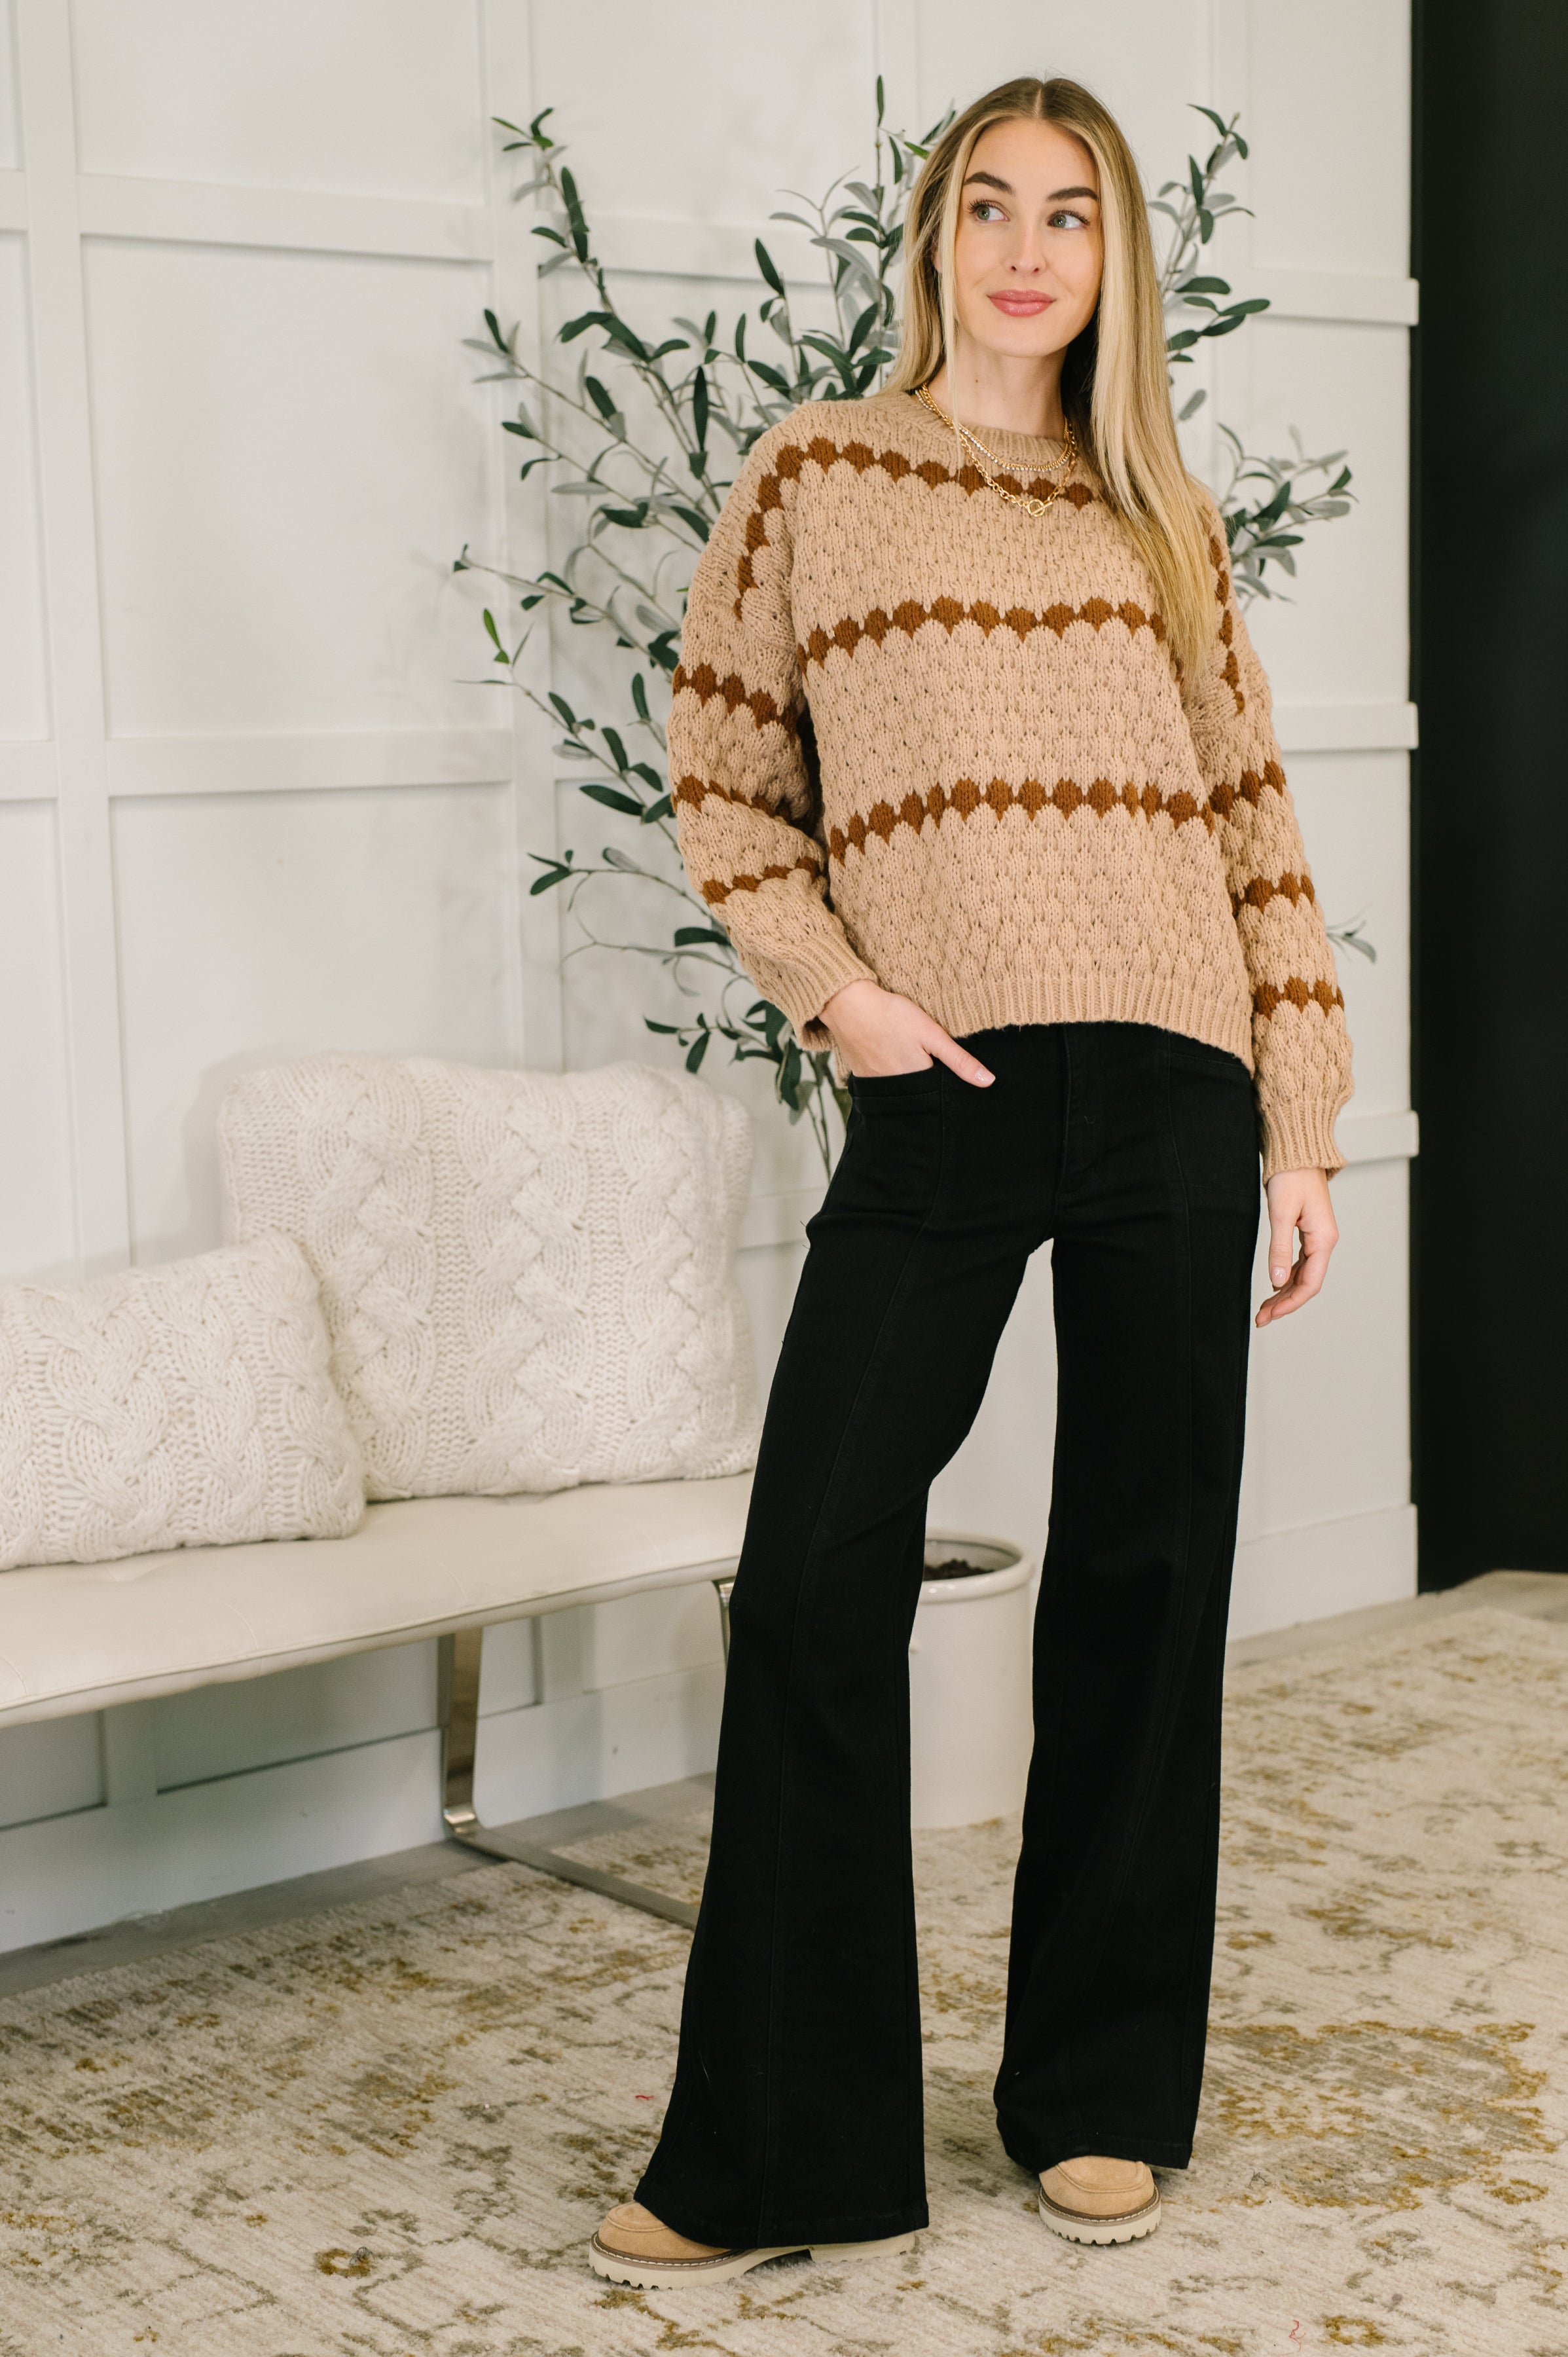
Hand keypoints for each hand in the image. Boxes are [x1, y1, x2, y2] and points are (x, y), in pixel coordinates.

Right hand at [820, 978, 994, 1085]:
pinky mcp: (862, 1075)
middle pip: (920, 1092)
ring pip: (901, 1087)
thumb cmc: (891, 1015)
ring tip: (906, 1052)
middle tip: (922, 1053)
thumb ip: (960, 1061)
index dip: (946, 1080)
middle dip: (927, 1080)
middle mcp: (895, 1090)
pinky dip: (889, 1072)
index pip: (939, 1091)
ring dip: (907, 1076)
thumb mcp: (931, 1033)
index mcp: (916, 1081)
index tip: (945, 1065)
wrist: (846, 1004)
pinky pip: (883, 1081)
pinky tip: (890, 1053)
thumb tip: (989, 1082)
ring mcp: (875, 1083)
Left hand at [1256, 1166, 1337, 1327]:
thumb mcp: (1281, 1214)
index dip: (1290, 1303)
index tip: (1270, 1314)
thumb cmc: (1292, 1177)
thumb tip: (1277, 1281)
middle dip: (1284, 1303)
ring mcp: (1317, 1238)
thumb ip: (1279, 1249)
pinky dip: (1286, 1276)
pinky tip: (1273, 1285)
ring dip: (1284, 1292)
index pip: (1310, 1284)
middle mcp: (1324, 1242)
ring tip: (1264, 1308)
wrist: (1297, 1154)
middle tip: (1261, 1318)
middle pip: (1306, 1283)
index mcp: (1323, 1240)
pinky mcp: (1308, 1232)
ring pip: (1302, 1275)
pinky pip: (1299, 1263)